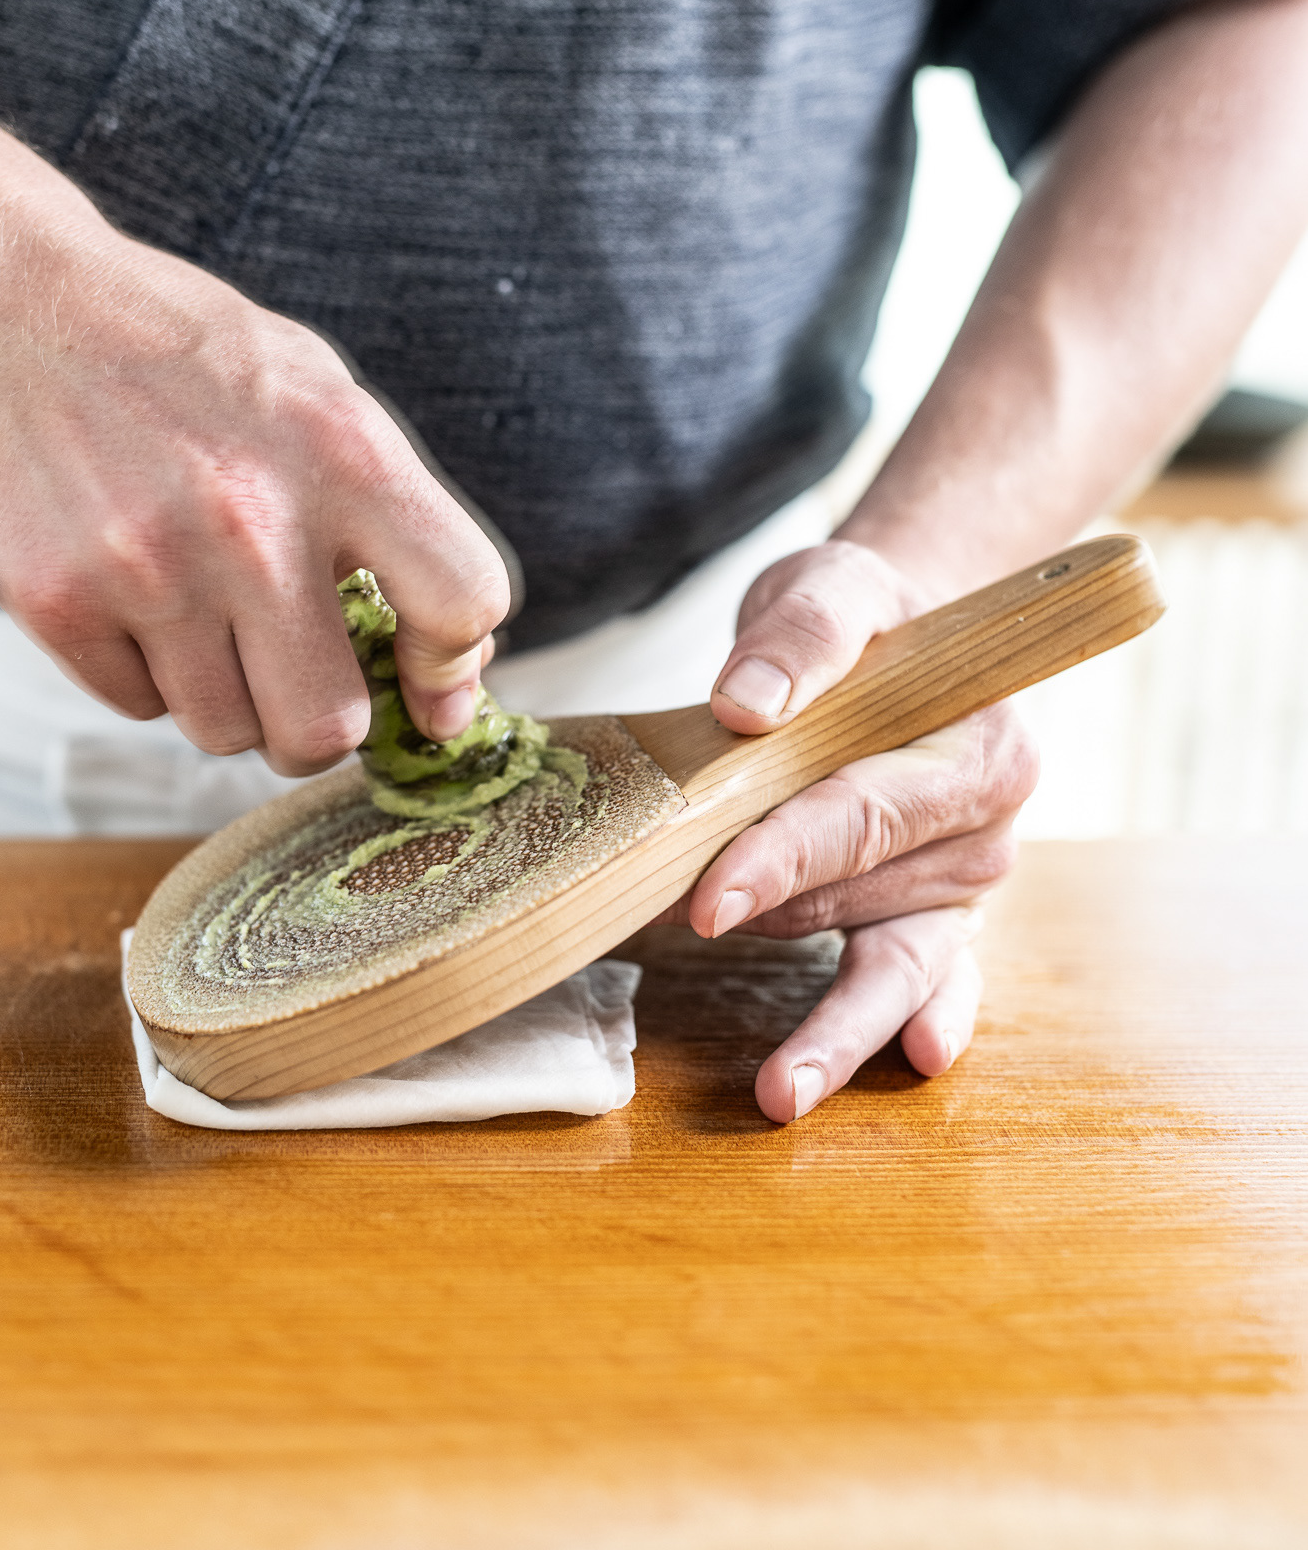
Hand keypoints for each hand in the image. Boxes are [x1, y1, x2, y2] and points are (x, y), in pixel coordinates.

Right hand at [0, 0, 507, 772]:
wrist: (6, 306)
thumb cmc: (185, 357)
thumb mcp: (320, 391)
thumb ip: (395, 516)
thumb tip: (453, 666)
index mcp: (345, 453)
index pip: (462, 604)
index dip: (454, 668)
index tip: (430, 685)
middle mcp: (253, 520)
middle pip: (331, 727)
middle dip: (323, 722)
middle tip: (300, 681)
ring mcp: (148, 569)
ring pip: (227, 733)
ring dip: (229, 699)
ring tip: (206, 616)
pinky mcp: (58, 603)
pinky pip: (140, 708)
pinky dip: (149, 675)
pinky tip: (135, 596)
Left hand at [684, 539, 1037, 1122]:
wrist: (898, 646)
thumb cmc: (866, 621)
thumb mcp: (832, 590)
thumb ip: (802, 636)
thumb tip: (747, 707)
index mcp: (979, 746)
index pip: (866, 811)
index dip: (786, 854)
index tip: (710, 895)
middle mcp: (987, 828)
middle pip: (865, 892)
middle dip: (776, 919)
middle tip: (695, 961)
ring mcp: (964, 886)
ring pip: (892, 962)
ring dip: (833, 1022)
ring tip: (780, 1091)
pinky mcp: (937, 922)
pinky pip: (934, 984)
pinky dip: (923, 1023)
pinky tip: (914, 1060)